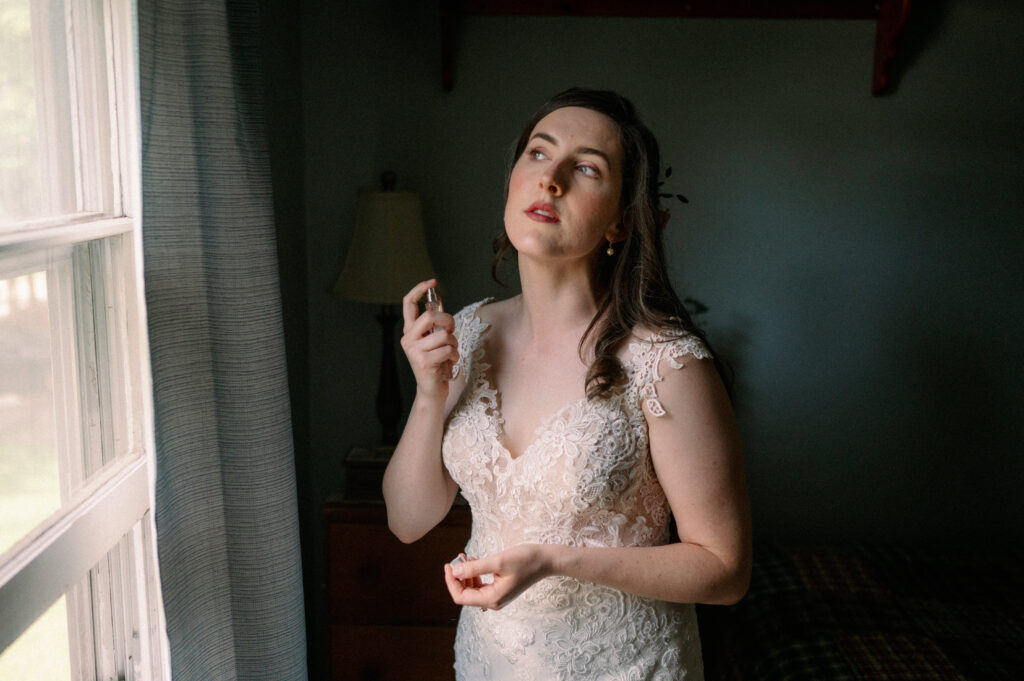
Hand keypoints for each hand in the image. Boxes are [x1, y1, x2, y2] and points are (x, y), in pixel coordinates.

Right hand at [400, 279, 457, 400]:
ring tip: (450, 352)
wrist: (432, 390)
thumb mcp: (435, 339)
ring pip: (443, 335)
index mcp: (410, 331)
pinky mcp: (423, 362)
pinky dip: (454, 356)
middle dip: (447, 321)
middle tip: (451, 330)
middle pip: (430, 316)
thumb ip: (435, 321)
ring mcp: (414, 351)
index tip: (432, 281)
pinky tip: (450, 363)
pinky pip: (447, 350)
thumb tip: (437, 299)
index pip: (408, 304)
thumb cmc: (436, 363)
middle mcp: (408, 339)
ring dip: (453, 343)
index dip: (419, 289)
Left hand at [443, 544, 551, 610]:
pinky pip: (480, 586)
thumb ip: (474, 568)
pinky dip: (474, 574)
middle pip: (465, 594)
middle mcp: (493, 602)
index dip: (451, 582)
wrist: (546, 560)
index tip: (448, 565)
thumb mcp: (498, 561)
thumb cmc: (525, 560)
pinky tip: (475, 561)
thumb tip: (454, 572)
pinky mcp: (500, 590)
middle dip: (458, 577)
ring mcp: (497, 597)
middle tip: (457, 558)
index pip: (461, 596)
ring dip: (466, 574)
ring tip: (466, 557)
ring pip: (472, 589)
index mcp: (492, 598)